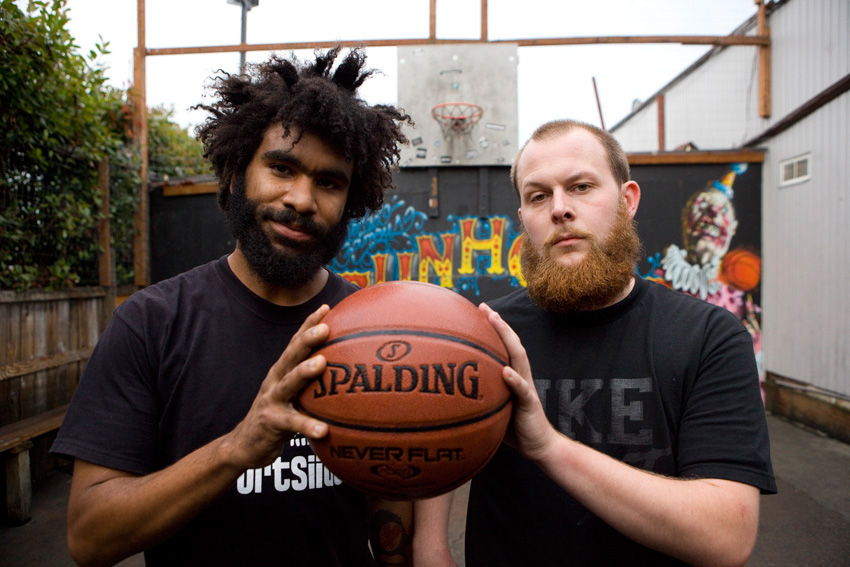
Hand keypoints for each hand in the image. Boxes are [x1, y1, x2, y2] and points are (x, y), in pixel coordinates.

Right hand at [223, 305, 332, 469]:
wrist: (245, 445)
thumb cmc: (278, 417)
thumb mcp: (293, 396)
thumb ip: (312, 383)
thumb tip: (346, 374)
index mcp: (282, 371)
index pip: (296, 343)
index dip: (309, 324)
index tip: (327, 308)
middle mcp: (275, 381)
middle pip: (291, 356)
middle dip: (307, 339)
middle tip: (325, 328)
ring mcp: (271, 401)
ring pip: (288, 383)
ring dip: (304, 371)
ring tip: (321, 363)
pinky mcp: (270, 423)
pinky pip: (291, 424)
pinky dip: (307, 426)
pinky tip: (323, 430)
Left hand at [478, 303, 557, 462]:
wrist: (539, 446)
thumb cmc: (513, 427)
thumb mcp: (493, 407)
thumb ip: (480, 396)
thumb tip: (450, 393)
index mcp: (512, 376)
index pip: (503, 346)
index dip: (493, 328)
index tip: (479, 310)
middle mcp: (521, 377)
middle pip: (512, 344)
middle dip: (499, 324)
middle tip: (485, 308)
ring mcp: (526, 389)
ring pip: (519, 359)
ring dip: (507, 340)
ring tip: (496, 323)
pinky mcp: (530, 405)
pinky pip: (522, 391)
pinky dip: (514, 380)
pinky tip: (505, 372)